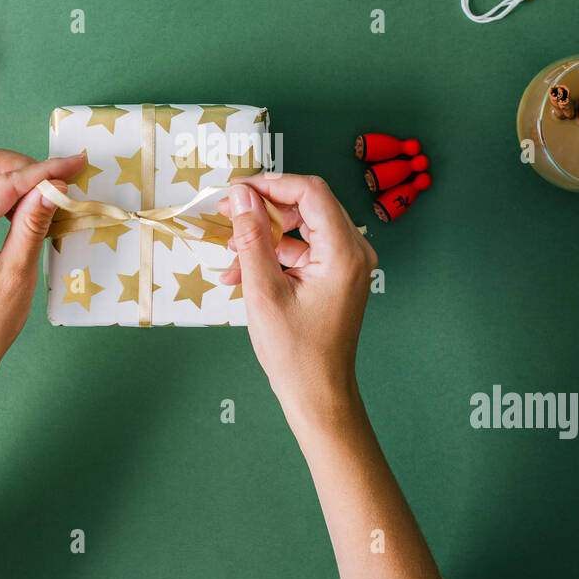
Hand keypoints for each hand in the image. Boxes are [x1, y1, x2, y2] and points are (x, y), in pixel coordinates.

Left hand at [0, 145, 84, 390]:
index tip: (76, 165)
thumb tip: (54, 187)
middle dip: (19, 165)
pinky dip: (0, 192)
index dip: (43, 171)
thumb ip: (33, 226)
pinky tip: (25, 210)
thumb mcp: (17, 277)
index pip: (2, 184)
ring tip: (44, 198)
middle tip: (55, 184)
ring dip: (10, 177)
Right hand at [216, 174, 377, 426]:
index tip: (235, 190)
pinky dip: (274, 255)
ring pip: (302, 227)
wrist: (319, 395)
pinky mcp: (337, 276)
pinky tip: (239, 273)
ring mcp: (348, 264)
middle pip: (308, 205)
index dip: (270, 183)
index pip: (310, 192)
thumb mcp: (263, 291)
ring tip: (227, 252)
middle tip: (225, 212)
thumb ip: (251, 238)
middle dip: (263, 207)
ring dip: (264, 234)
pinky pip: (304, 250)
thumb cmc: (295, 352)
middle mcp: (354, 252)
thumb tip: (240, 195)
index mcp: (343, 252)